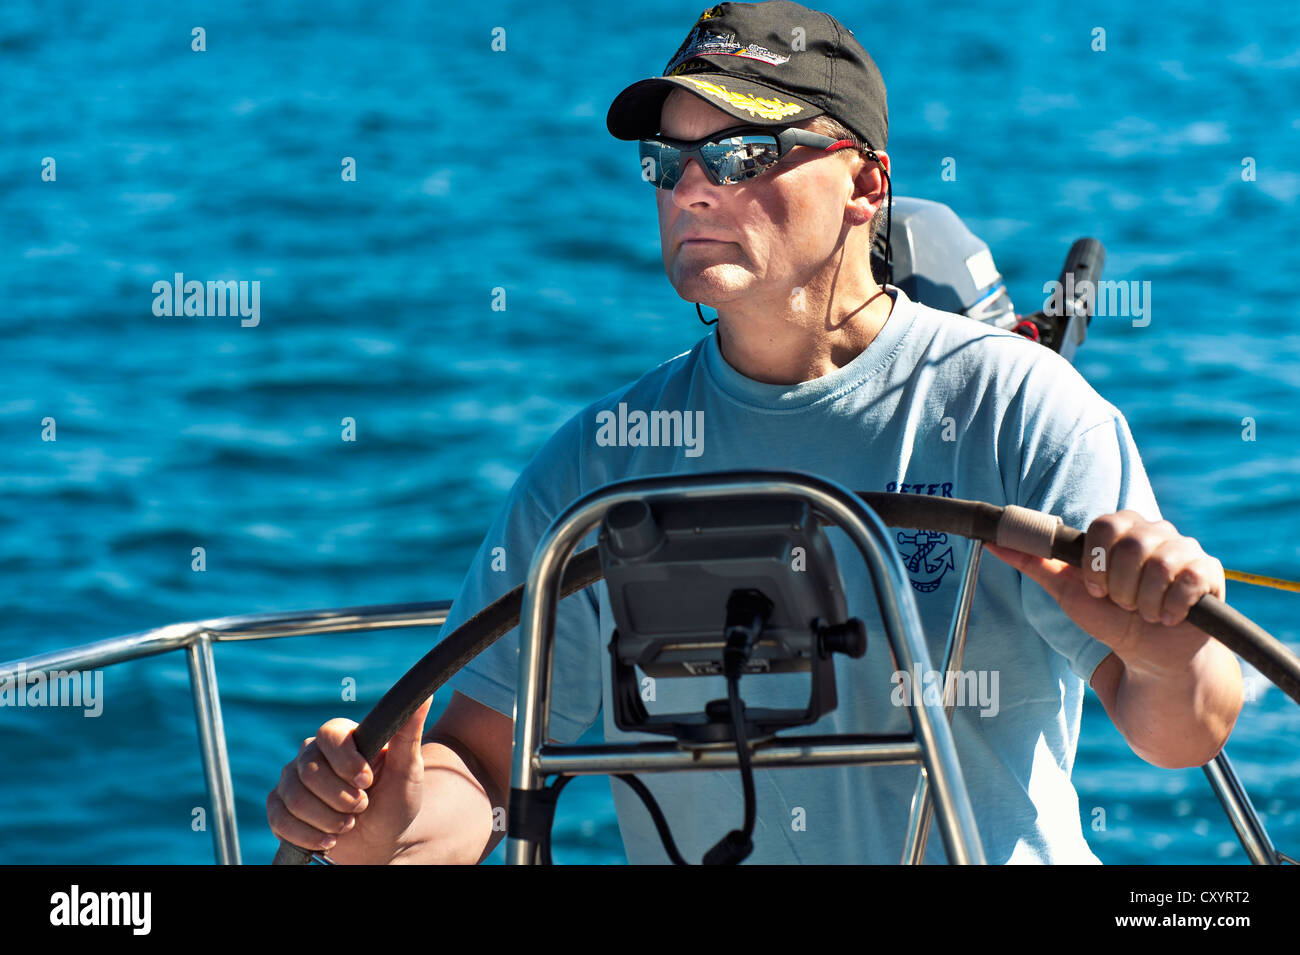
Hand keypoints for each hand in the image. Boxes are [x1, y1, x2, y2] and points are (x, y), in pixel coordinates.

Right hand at [266, 696, 432, 863]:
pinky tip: (328, 840)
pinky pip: (279, 819)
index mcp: (342, 736)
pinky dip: (307, 835)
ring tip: (349, 824)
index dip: (346, 761)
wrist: (382, 839)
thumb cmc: (396, 799)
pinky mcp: (280, 808)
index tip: (367, 781)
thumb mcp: (408, 768)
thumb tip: (426, 695)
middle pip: (309, 771)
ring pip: (295, 798)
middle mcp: (311, 753)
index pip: (328, 734)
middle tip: (362, 807)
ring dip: (328, 820)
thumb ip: (410, 732)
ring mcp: (291, 780)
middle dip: (341, 798)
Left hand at [984, 510, 1225, 673]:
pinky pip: (1189, 580)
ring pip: (1161, 564)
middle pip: (1133, 543)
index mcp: (1120, 529)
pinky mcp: (1210, 572)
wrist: (1151, 659)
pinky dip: (1170, 608)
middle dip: (1119, 587)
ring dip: (1144, 602)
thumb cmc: (1109, 620)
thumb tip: (991, 541)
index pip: (1104, 526)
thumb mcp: (1067, 593)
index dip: (1096, 563)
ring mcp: (1185, 549)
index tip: (1095, 589)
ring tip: (1144, 614)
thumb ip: (1033, 563)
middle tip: (1121, 605)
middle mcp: (1154, 531)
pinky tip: (1167, 618)